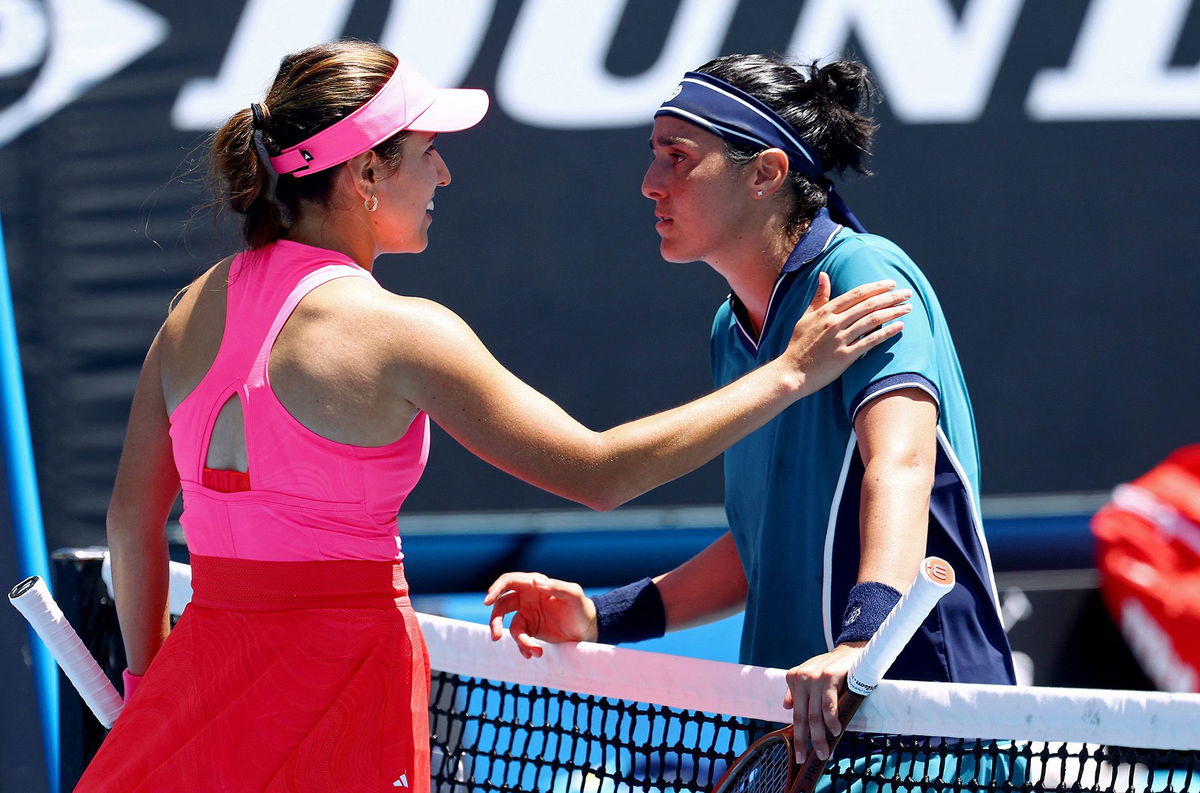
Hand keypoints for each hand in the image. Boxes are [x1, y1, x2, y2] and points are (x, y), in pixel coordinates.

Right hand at [484, 572, 597, 657]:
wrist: (588, 630)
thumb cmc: (581, 607)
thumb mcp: (573, 595)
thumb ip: (556, 587)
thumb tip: (536, 583)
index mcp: (534, 584)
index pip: (509, 581)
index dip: (496, 588)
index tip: (488, 601)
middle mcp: (527, 599)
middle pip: (501, 606)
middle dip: (495, 621)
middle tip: (495, 637)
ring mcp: (528, 616)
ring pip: (512, 627)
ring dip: (520, 642)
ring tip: (535, 651)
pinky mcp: (531, 631)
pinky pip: (521, 640)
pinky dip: (525, 648)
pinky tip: (536, 653)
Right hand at [782, 273, 910, 395]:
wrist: (791, 373)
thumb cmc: (798, 346)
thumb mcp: (805, 318)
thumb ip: (818, 297)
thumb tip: (824, 275)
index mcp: (825, 312)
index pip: (856, 294)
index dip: (876, 287)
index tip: (891, 284)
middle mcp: (834, 323)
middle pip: (868, 305)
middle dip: (891, 297)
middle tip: (907, 294)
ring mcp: (840, 339)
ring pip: (872, 321)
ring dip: (893, 312)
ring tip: (907, 308)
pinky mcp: (845, 356)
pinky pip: (870, 341)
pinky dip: (886, 333)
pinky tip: (899, 327)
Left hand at [783, 643, 864, 762]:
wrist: (851, 651)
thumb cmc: (831, 668)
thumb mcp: (810, 676)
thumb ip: (796, 691)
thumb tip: (786, 707)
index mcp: (793, 679)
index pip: (795, 713)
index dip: (797, 735)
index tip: (799, 754)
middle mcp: (801, 678)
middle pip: (801, 717)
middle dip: (804, 741)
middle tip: (805, 759)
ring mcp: (814, 678)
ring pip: (814, 715)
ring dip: (820, 736)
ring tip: (825, 752)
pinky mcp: (829, 677)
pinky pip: (828, 705)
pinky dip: (831, 720)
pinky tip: (835, 731)